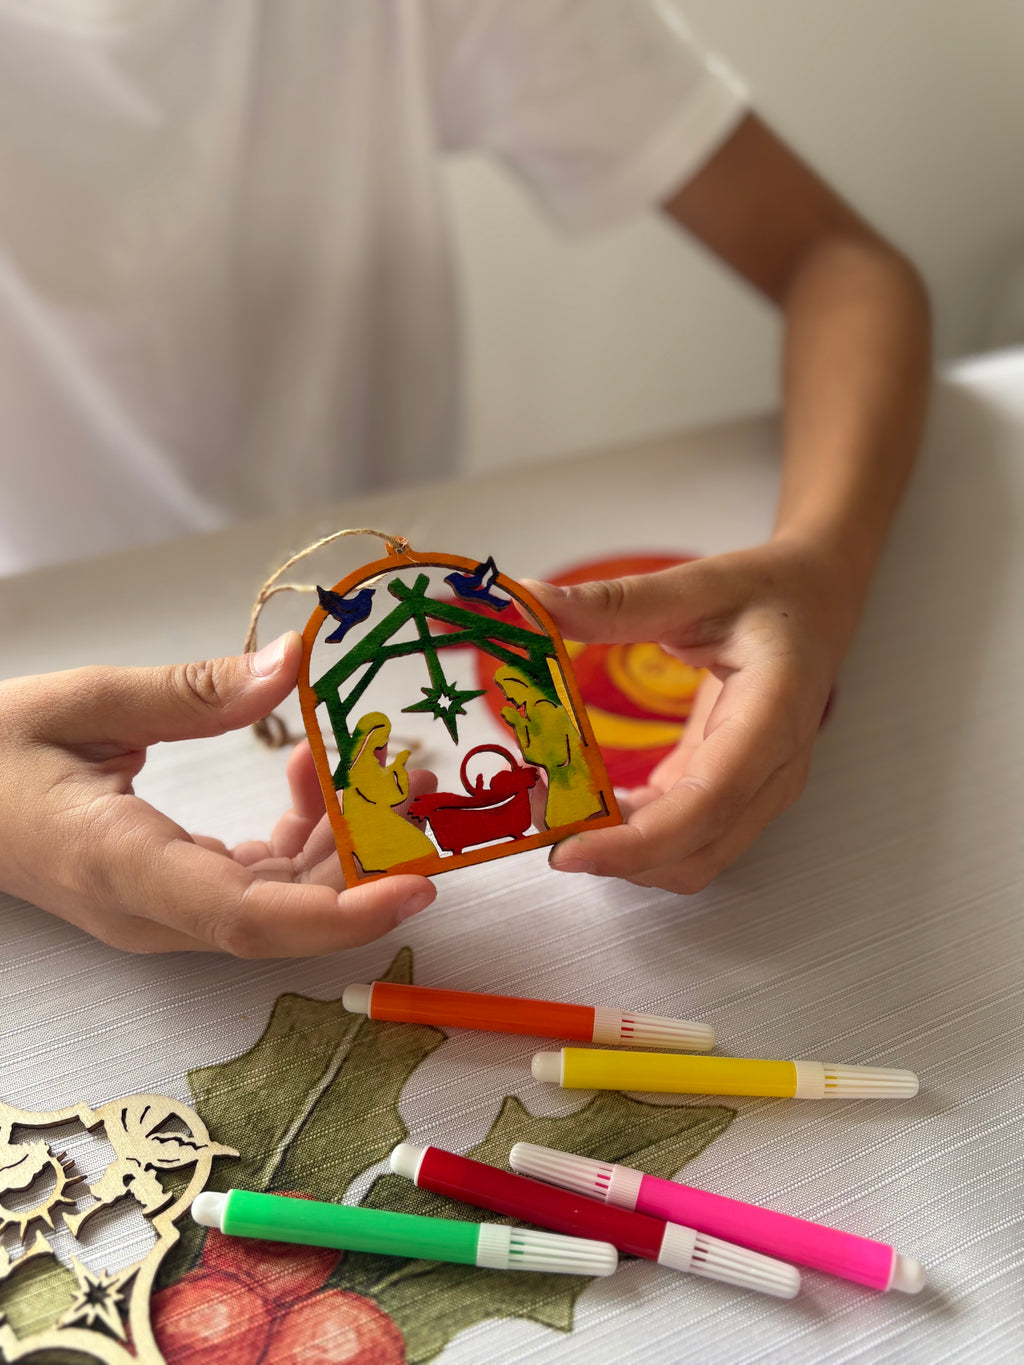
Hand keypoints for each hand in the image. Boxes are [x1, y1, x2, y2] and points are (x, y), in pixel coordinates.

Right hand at [0, 633, 435, 954]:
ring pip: (280, 900)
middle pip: (283, 914)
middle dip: (366, 862)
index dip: (339, 912)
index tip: (414, 885)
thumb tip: (291, 666)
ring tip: (381, 765)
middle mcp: (150, 907)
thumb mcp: (85, 701)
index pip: (246, 917)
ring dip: (342, 840)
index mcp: (121, 862)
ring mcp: (163, 908)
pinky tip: (313, 773)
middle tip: (418, 786)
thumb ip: (192, 691)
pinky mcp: (173, 893)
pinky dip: (303, 832)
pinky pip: (259, 881)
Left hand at [526, 541, 856, 892]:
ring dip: (621, 852)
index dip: (637, 841)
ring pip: (690, 860)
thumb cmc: (771, 594)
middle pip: (696, 851)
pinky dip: (633, 837)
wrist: (816, 604)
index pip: (709, 802)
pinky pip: (684, 840)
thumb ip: (615, 603)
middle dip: (615, 854)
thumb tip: (533, 600)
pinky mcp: (735, 796)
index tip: (569, 849)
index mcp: (772, 714)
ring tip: (557, 807)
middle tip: (538, 817)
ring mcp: (759, 791)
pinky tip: (589, 803)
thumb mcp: (695, 584)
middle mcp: (774, 769)